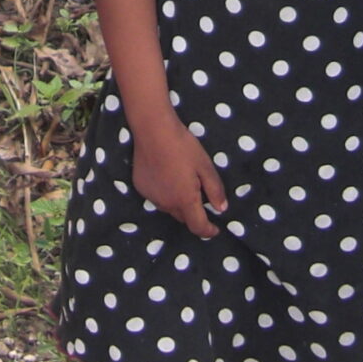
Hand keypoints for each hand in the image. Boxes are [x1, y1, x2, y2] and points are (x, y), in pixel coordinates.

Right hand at [129, 114, 227, 238]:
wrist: (153, 130)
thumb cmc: (182, 146)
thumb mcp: (205, 166)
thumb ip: (215, 190)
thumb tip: (221, 209)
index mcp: (185, 200)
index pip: (198, 227)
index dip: (208, 231)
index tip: (215, 229)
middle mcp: (166, 204)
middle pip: (184, 218)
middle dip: (194, 214)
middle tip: (200, 195)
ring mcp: (151, 197)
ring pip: (169, 208)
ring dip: (178, 203)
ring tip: (183, 182)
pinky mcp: (141, 188)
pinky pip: (157, 198)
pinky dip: (165, 193)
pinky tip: (167, 175)